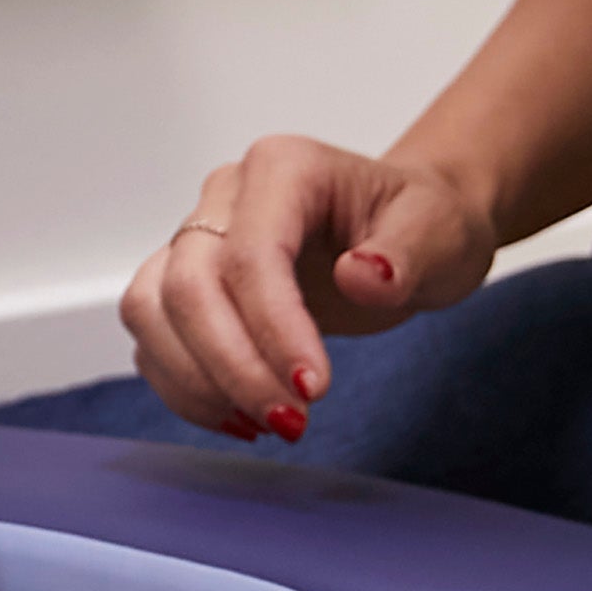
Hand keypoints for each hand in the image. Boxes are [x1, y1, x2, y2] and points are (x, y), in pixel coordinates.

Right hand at [122, 138, 497, 437]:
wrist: (407, 232)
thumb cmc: (422, 225)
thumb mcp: (441, 232)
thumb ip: (408, 252)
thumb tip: (362, 276)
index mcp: (283, 169)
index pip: (251, 253)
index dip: (273, 328)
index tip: (316, 389)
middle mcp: (224, 196)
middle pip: (186, 284)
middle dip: (231, 366)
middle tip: (292, 421)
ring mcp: (197, 237)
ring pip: (150, 309)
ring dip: (196, 379)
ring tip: (266, 421)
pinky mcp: (185, 283)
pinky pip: (154, 336)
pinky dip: (185, 387)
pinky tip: (242, 416)